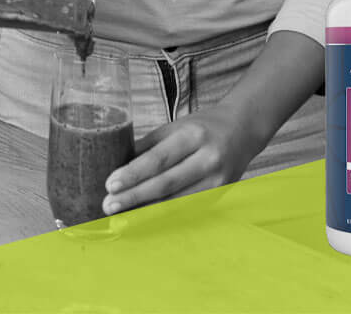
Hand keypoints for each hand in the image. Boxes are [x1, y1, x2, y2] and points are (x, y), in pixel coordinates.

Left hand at [100, 103, 265, 213]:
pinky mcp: (219, 197)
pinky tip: (144, 223)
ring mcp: (216, 181)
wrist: (243, 130)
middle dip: (134, 198)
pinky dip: (163, 219)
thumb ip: (148, 147)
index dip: (134, 173)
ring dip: (145, 215)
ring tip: (120, 221)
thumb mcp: (176, 127)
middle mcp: (208, 159)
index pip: (159, 158)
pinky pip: (186, 211)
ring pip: (176, 204)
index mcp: (194, 136)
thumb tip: (116, 166)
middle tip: (108, 207)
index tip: (110, 184)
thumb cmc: (203, 127)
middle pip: (166, 184)